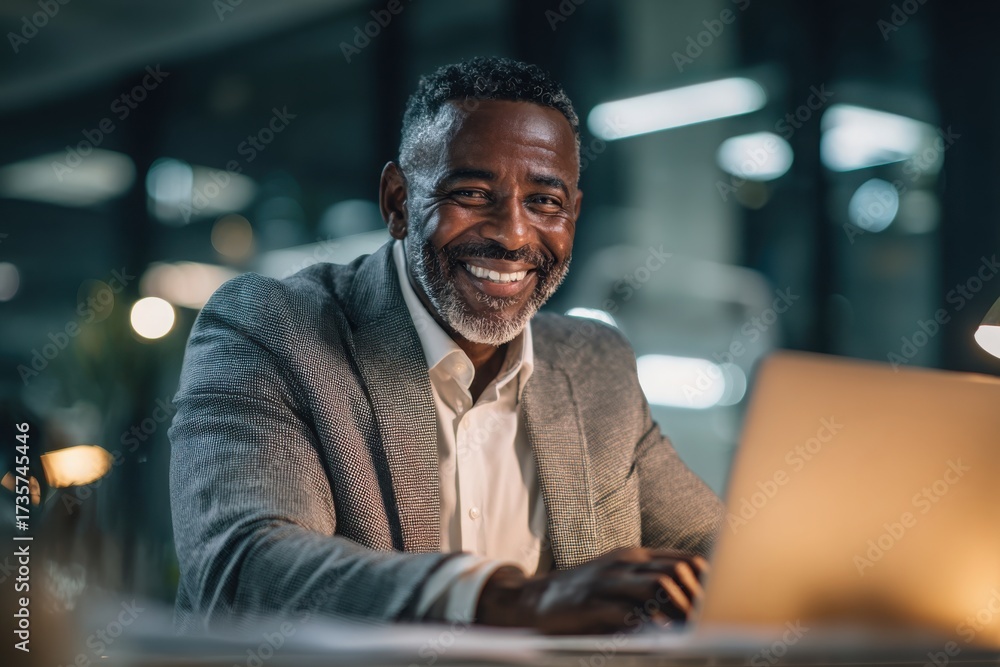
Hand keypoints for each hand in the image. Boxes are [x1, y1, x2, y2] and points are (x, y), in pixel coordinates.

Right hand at [475, 547, 708, 633]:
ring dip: (679, 611)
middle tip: (707, 626)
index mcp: (633, 557)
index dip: (707, 583)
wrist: (532, 599)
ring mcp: (607, 582)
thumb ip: (646, 582)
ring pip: (657, 587)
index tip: (717, 607)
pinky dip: (649, 626)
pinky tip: (661, 639)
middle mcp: (623, 564)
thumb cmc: (581, 593)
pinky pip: (627, 612)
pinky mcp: (591, 604)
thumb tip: (688, 602)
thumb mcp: (616, 578)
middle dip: (697, 600)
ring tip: (691, 633)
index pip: (684, 560)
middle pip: (676, 572)